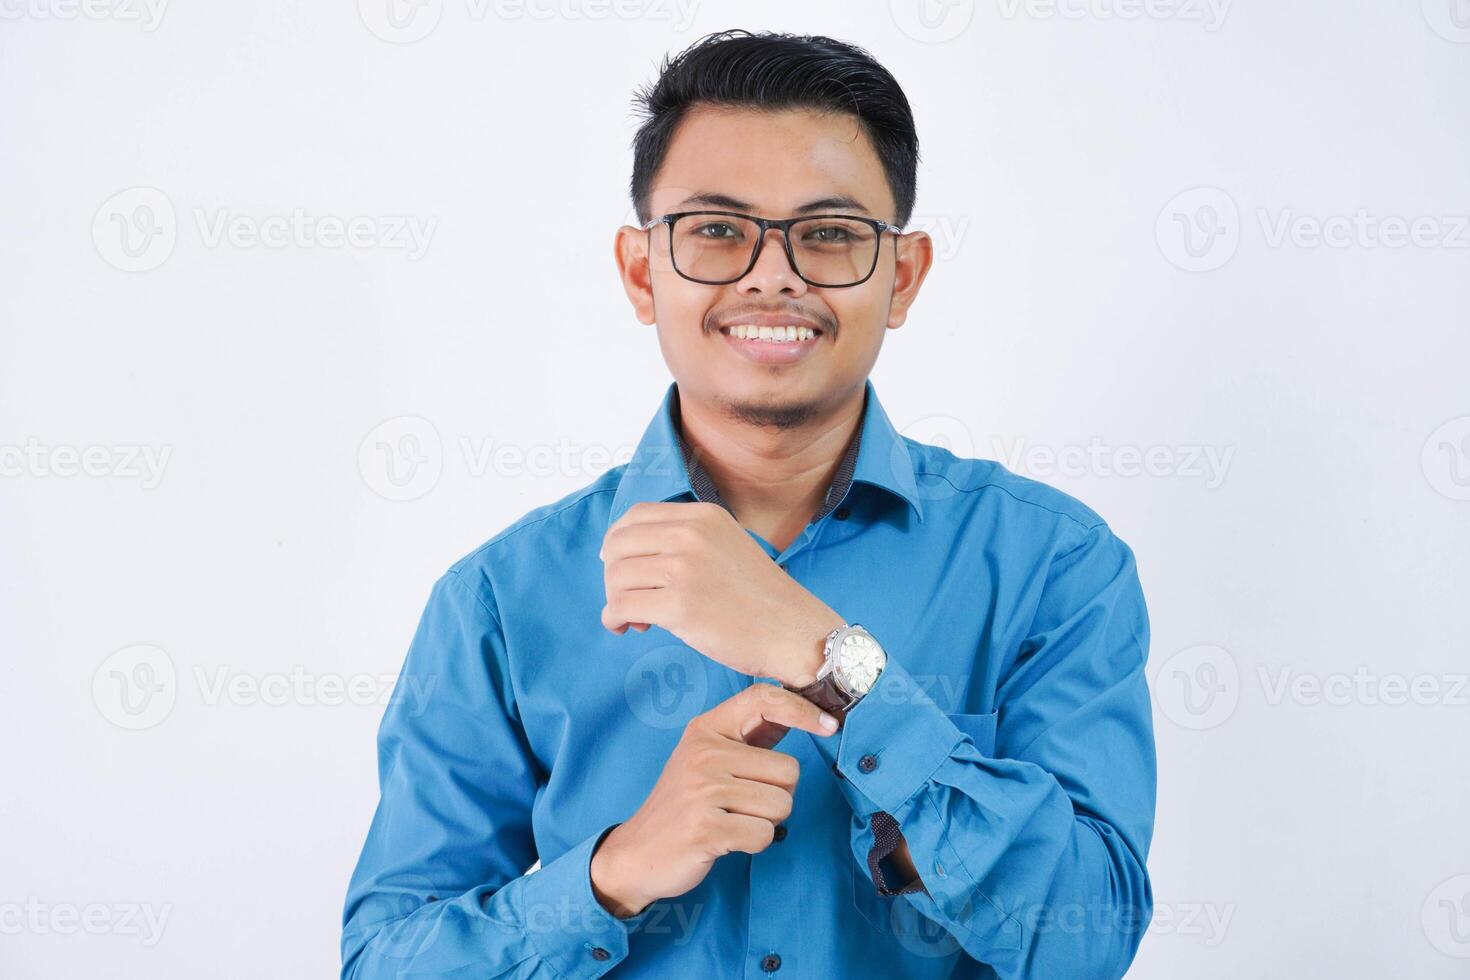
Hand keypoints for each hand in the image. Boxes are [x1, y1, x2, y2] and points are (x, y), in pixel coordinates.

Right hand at [589, 683, 838, 917]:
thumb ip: (748, 737)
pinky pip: (764, 834)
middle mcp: (704, 753)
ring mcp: (703, 791)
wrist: (638, 852)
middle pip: (788, 770)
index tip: (830, 726)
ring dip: (766, 822)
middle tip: (742, 804)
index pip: (763, 700)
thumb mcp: (707, 758)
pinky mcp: (706, 828)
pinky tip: (726, 840)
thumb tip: (800, 713)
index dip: (802, 709)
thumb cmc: (683, 804)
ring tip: (733, 821)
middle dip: (778, 795)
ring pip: (782, 805)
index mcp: (706, 730)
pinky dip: (754, 843)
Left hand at [599, 501, 844, 685]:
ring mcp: (684, 569)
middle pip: (618, 545)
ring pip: (616, 577)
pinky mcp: (679, 606)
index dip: (618, 541)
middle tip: (630, 596)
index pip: (635, 516)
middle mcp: (690, 535)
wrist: (793, 631)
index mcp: (703, 516)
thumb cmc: (759, 597)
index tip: (621, 564)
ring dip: (616, 600)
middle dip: (614, 574)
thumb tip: (623, 550)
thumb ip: (686, 538)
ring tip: (639, 617)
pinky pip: (620, 606)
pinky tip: (629, 626)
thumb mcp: (727, 544)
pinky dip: (614, 619)